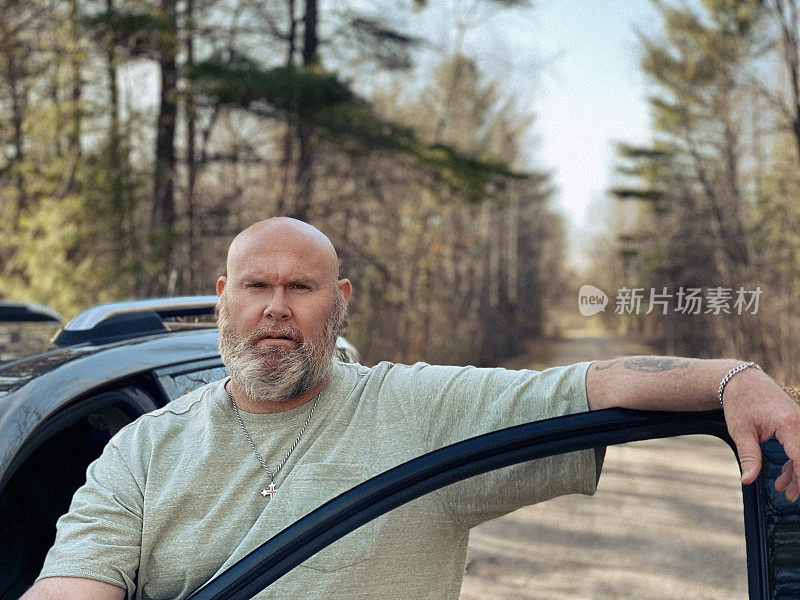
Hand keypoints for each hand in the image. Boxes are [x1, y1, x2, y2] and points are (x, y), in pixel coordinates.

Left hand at [722, 370, 799, 501]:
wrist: (741, 380)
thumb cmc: (740, 402)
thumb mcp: (740, 431)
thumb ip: (748, 457)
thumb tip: (748, 480)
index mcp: (788, 424)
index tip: (795, 493)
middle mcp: (799, 422)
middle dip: (799, 479)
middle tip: (788, 496)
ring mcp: (799, 422)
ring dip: (796, 471)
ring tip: (782, 488)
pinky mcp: (795, 423)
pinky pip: (799, 445)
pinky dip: (793, 460)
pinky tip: (783, 474)